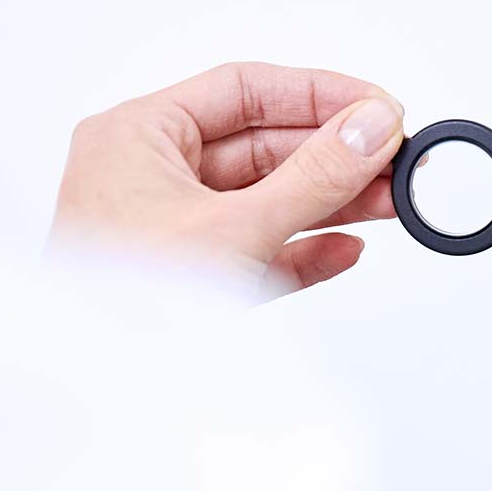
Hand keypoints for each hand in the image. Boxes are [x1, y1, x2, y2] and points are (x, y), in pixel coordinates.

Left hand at [49, 62, 405, 295]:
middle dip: (335, 155)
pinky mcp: (191, 284)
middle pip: (261, 147)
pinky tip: (347, 250)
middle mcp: (150, 177)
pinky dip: (302, 252)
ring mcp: (170, 232)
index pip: (242, 91)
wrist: (93, 399)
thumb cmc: (123, 308)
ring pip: (265, 201)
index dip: (318, 94)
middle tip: (398, 160)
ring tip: (391, 204)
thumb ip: (313, 177)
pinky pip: (257, 254)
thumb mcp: (234, 230)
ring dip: (331, 203)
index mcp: (137, 138)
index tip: (380, 108)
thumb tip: (372, 127)